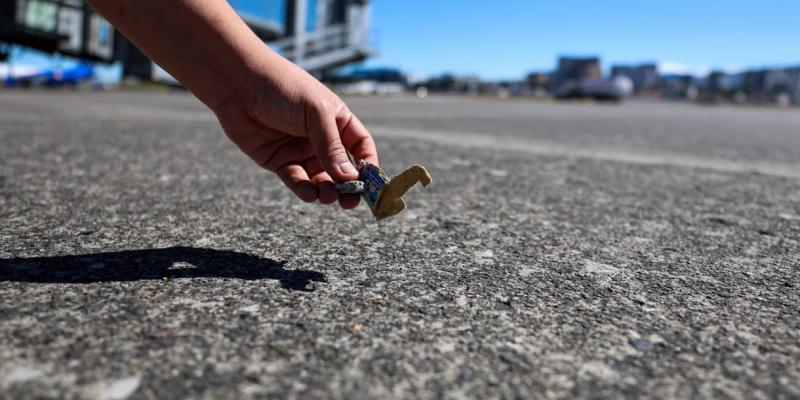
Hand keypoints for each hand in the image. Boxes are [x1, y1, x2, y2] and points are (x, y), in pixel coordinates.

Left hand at [211, 56, 378, 208]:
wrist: (238, 84)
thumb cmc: (282, 88)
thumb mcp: (315, 114)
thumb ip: (332, 147)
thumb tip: (351, 179)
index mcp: (337, 120)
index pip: (360, 147)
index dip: (367, 166)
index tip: (371, 184)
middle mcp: (321, 138)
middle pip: (342, 169)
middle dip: (348, 186)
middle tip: (350, 201)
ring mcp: (300, 150)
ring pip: (320, 178)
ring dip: (327, 190)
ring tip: (328, 196)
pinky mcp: (279, 161)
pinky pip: (296, 180)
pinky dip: (304, 190)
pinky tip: (310, 194)